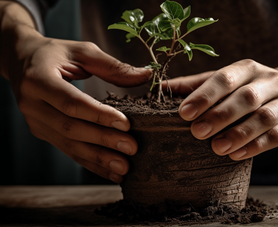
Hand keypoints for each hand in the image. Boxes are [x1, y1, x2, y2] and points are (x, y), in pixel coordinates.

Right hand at [1, 6, 150, 181]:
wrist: (22, 61)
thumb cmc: (56, 53)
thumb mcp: (82, 51)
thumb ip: (112, 66)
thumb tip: (146, 76)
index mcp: (39, 79)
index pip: (72, 102)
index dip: (99, 115)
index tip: (126, 125)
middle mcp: (32, 104)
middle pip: (71, 128)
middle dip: (103, 141)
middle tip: (131, 148)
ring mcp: (35, 121)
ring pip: (69, 145)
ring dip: (98, 159)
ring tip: (124, 168)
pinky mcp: (43, 132)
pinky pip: (68, 150)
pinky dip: (90, 163)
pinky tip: (110, 172)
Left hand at [167, 59, 277, 159]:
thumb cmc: (251, 87)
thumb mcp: (228, 80)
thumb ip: (196, 85)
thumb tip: (160, 88)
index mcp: (248, 68)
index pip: (225, 78)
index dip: (204, 95)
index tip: (184, 113)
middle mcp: (270, 81)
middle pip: (246, 98)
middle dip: (220, 115)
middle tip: (197, 132)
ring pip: (264, 117)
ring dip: (239, 133)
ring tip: (216, 148)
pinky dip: (257, 146)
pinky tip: (237, 155)